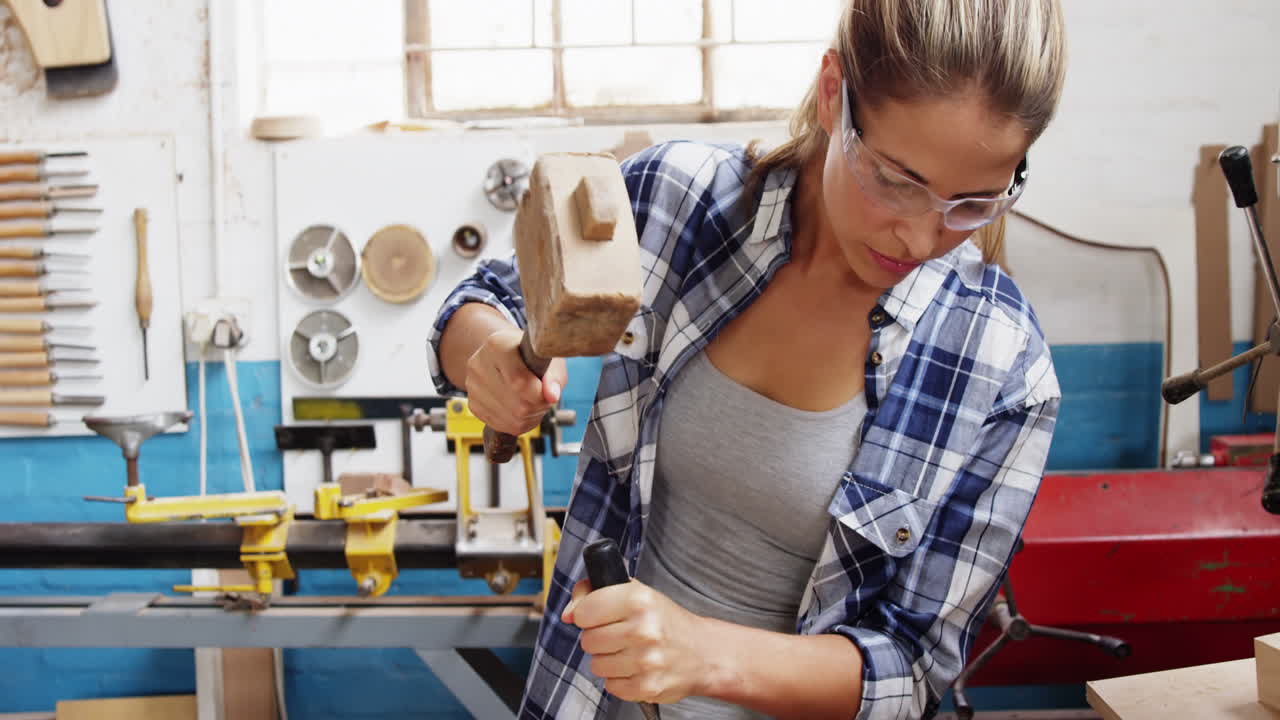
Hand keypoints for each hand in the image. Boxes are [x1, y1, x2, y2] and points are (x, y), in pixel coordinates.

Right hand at [464, 329, 567, 434]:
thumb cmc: (530, 354)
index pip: (520, 381)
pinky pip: (502, 426)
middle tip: (544, 397)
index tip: (550, 393)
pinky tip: (522, 408)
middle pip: (518, 405)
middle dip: (538, 407)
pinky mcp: (473, 404)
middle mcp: (479, 365)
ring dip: (530, 417)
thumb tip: (551, 396)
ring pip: (512, 419)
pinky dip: (519, 422)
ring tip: (533, 401)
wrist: (504, 355)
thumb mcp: (548, 358)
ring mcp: (473, 386)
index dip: (540, 394)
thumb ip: (553, 376)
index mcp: (497, 345)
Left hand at [563, 577, 710, 703]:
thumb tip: (568, 614)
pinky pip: (610, 686)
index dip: (587, 614)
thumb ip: (593, 594)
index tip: (600, 615)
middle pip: (587, 640)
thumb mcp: (635, 593)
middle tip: (620, 635)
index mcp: (639, 599)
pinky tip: (636, 667)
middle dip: (599, 638)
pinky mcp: (647, 687)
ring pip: (596, 665)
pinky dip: (619, 679)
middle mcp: (643, 629)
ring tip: (629, 651)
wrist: (703, 652)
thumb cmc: (665, 621)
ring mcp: (645, 661)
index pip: (584, 611)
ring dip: (608, 660)